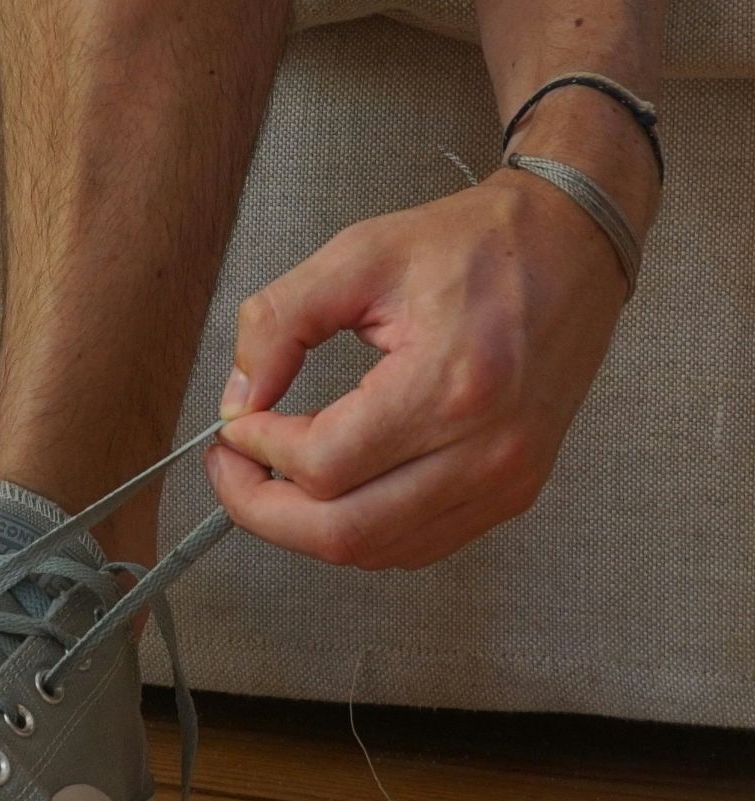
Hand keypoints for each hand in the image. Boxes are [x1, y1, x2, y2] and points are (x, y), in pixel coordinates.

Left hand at [205, 168, 634, 569]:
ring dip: (306, 526)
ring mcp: (506, 480)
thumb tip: (238, 398)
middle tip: (232, 471)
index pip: (322, 464)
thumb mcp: (359, 255)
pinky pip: (416, 545)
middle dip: (263, 511)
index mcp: (449, 385)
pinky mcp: (513, 492)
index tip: (235, 424)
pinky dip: (359, 531)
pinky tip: (332, 489)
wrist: (573, 244)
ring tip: (273, 476)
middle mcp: (485, 449)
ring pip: (376, 550)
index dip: (258, 452)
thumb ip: (279, 323)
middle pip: (343, 533)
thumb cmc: (476, 244)